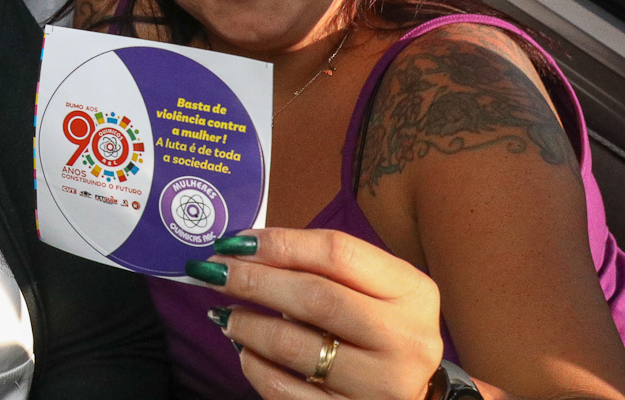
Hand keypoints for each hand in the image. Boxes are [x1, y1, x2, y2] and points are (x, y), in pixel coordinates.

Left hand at [192, 228, 441, 399]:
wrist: (408, 392)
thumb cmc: (376, 327)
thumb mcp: (370, 288)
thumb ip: (320, 266)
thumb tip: (240, 250)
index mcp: (411, 293)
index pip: (338, 253)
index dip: (279, 243)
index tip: (236, 241)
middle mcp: (405, 340)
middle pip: (315, 297)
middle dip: (253, 280)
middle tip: (213, 272)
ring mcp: (381, 385)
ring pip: (294, 346)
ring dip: (246, 324)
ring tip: (224, 313)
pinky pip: (285, 389)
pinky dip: (254, 365)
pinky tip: (243, 350)